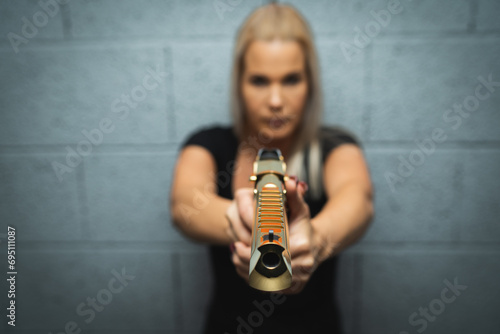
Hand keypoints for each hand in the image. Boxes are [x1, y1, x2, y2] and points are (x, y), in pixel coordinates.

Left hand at [227, 176, 324, 292]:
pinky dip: (253, 278)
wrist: (315, 247)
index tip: (240, 243)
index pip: (272, 251)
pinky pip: (267, 286)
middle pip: (267, 267)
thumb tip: (288, 181)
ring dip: (247, 270)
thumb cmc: (304, 227)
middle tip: (235, 249)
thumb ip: (294, 196)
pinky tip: (243, 267)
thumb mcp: (300, 210)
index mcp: (303, 248)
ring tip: (236, 257)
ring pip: (265, 279)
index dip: (255, 250)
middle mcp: (302, 268)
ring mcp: (297, 281)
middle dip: (247, 260)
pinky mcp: (291, 289)